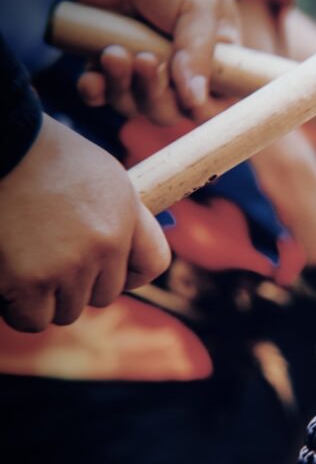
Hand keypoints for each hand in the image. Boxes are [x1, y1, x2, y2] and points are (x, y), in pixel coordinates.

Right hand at [0, 116, 170, 331]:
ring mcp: (68, 266)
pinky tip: (8, 282)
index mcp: (126, 217)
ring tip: (26, 265)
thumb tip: (126, 255)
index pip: (152, 264)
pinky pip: (32, 319)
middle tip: (49, 257)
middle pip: (104, 294)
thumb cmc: (42, 155)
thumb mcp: (104, 176)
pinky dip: (19, 309)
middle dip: (80, 282)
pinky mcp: (28, 281)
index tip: (106, 265)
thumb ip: (122, 216)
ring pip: (67, 311)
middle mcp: (104, 246)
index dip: (131, 271)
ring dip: (47, 297)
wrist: (2, 144)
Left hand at [76, 0, 241, 123]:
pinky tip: (91, 76)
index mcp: (213, 60)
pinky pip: (99, 94)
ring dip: (123, 88)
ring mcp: (140, 69)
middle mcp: (178, 71)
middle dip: (155, 96)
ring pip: (133, 106)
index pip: (216, 105)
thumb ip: (199, 54)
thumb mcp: (198, 8)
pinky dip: (95, 91)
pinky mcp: (104, 63)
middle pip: (169, 112)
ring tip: (115, 52)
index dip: (203, 112)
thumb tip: (197, 101)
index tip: (189, 102)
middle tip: (145, 60)